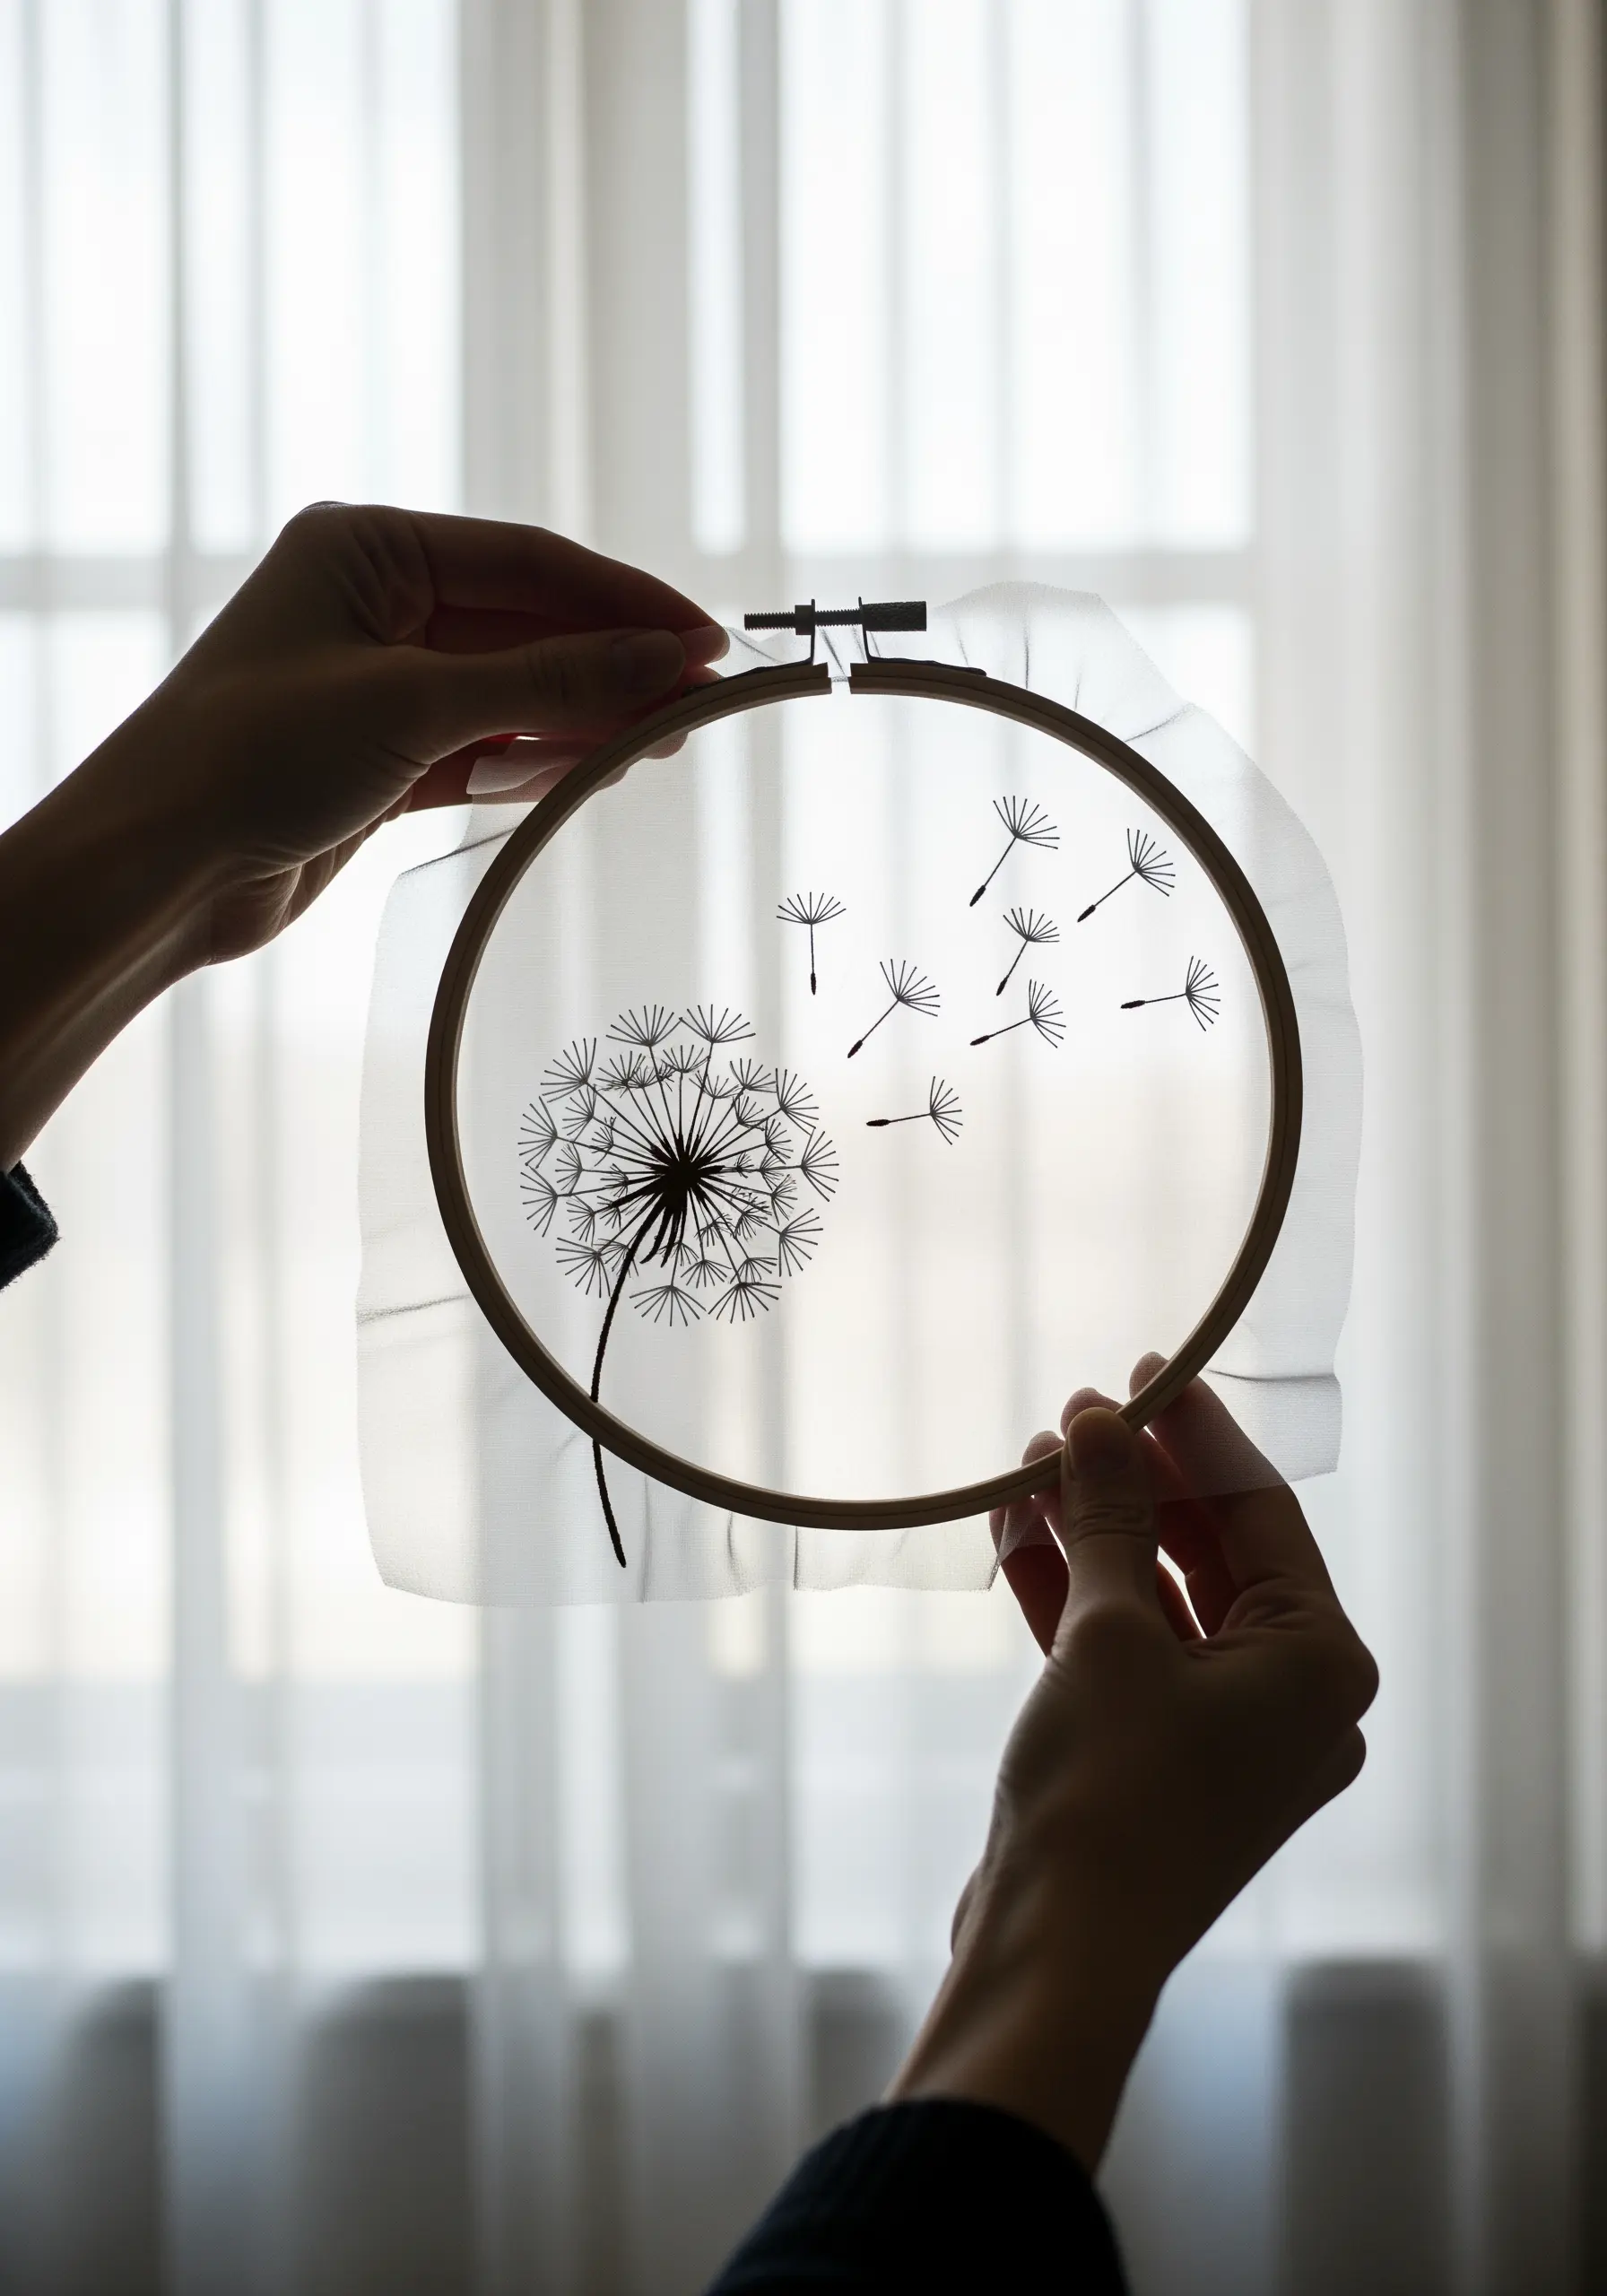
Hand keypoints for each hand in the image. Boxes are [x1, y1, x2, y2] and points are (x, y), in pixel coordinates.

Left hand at [0, 504, 723, 1166]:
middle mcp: (374, 604)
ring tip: (660, 745)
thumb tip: (665, 660)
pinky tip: (591, 773)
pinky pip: (486, 748)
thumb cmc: (254, 756)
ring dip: (583, 720)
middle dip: (613, 668)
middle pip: (530, 629)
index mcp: (367, 549)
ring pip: (514, 694)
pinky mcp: (382, 758)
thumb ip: (550, 685)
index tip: (706, 642)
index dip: (626, 602)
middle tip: (699, 706)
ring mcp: (379, 683)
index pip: (531, 564)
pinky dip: (536, 763)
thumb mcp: (418, 707)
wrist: (160, 869)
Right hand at [886, 1360, 1377, 2169]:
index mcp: (1319, 1662)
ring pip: (1157, 1600)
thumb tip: (1097, 1422)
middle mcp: (1290, 1697)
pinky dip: (1074, 1596)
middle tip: (1074, 1416)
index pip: (1260, 1510)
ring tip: (1027, 1465)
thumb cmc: (1110, 1791)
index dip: (1194, 1433)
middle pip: (1211, 1552)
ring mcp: (1223, 1734)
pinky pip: (1124, 1652)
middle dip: (1136, 1482)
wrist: (1059, 1950)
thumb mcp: (1111, 1633)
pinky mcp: (1156, 1760)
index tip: (1142, 1372)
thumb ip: (1110, 1517)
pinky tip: (1016, 1535)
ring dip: (1092, 1533)